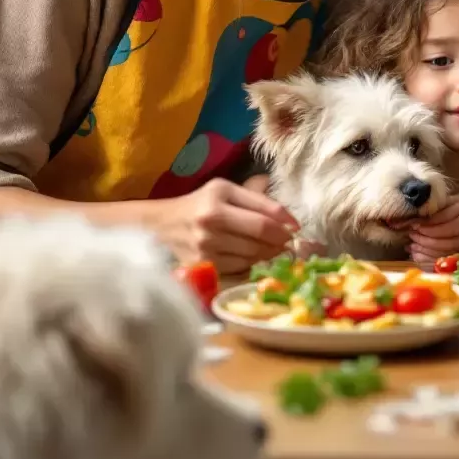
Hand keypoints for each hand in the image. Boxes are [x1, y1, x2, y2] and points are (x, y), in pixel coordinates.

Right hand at [157, 178, 299, 274]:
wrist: (161, 226)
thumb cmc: (200, 204)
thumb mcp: (224, 190)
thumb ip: (255, 197)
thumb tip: (287, 214)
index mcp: (219, 196)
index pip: (263, 214)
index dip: (286, 221)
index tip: (297, 226)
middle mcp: (211, 220)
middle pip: (260, 236)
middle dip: (280, 240)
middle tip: (289, 241)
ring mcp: (206, 246)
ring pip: (252, 255)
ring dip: (269, 254)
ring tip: (275, 250)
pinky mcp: (202, 265)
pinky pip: (238, 269)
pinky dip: (251, 265)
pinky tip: (255, 259)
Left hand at [407, 194, 458, 264]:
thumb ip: (442, 207)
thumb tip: (417, 216)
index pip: (444, 218)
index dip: (427, 223)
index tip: (413, 225)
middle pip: (445, 235)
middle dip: (425, 237)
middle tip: (412, 236)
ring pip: (447, 248)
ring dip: (427, 248)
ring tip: (414, 245)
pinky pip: (449, 258)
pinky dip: (433, 257)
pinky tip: (422, 255)